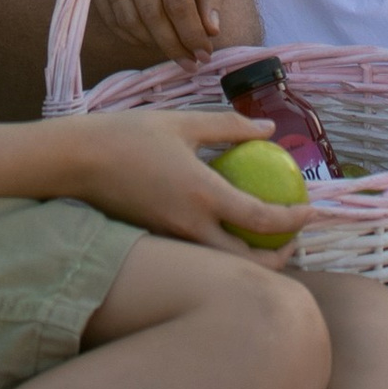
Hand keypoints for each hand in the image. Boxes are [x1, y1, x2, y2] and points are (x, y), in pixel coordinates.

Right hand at [62, 107, 306, 260]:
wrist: (75, 162)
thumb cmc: (129, 134)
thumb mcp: (184, 123)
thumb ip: (229, 127)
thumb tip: (268, 129)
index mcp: (203, 195)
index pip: (262, 219)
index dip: (294, 221)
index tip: (312, 212)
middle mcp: (190, 226)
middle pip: (246, 263)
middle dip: (278, 260)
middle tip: (291, 241)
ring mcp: (171, 239)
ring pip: (221, 265)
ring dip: (249, 259)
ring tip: (264, 239)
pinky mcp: (156, 240)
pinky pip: (198, 255)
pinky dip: (220, 250)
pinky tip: (224, 230)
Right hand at [93, 0, 233, 66]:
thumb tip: (211, 30)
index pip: (178, 2)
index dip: (192, 33)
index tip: (205, 54)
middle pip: (152, 15)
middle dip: (174, 45)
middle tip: (190, 63)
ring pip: (128, 19)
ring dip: (151, 44)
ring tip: (172, 52)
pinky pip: (109, 16)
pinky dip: (129, 35)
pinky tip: (148, 40)